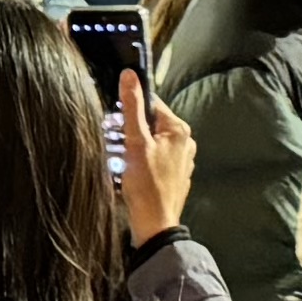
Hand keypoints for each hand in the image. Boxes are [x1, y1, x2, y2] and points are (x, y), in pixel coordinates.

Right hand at [117, 67, 194, 244]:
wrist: (155, 225)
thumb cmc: (145, 184)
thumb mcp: (135, 142)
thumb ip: (132, 108)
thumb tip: (129, 75)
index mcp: (179, 130)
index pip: (152, 104)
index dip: (131, 109)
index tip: (115, 120)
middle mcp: (186, 142)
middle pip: (153, 124)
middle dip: (131, 129)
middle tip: (114, 141)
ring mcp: (183, 160)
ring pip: (154, 142)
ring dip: (135, 146)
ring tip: (120, 158)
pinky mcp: (176, 175)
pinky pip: (157, 158)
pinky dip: (143, 160)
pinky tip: (131, 172)